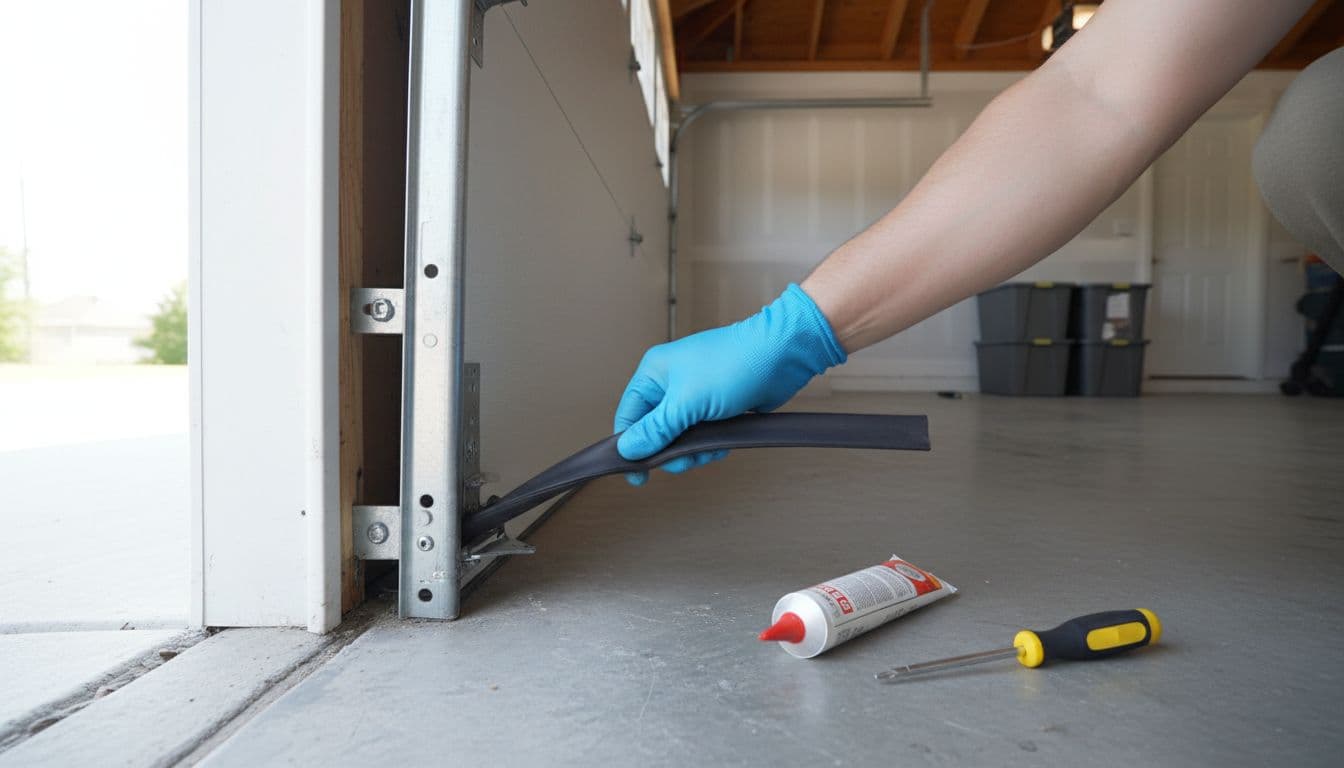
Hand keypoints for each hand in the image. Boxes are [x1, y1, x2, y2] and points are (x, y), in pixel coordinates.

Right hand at [613, 283, 846, 484]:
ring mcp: (693, 394)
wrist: (781, 355)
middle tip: (687, 460)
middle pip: (654, 432)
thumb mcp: (687, 403)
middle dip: (671, 451)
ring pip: (679, 438)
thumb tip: (626, 449)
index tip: (636, 476)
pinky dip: (710, 445)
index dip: (629, 446)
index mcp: (653, 373)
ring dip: (694, 451)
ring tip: (712, 449)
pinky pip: (702, 436)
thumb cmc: (733, 366)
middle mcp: (669, 383)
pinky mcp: (715, 406)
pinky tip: (724, 445)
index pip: (628, 416)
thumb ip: (655, 430)